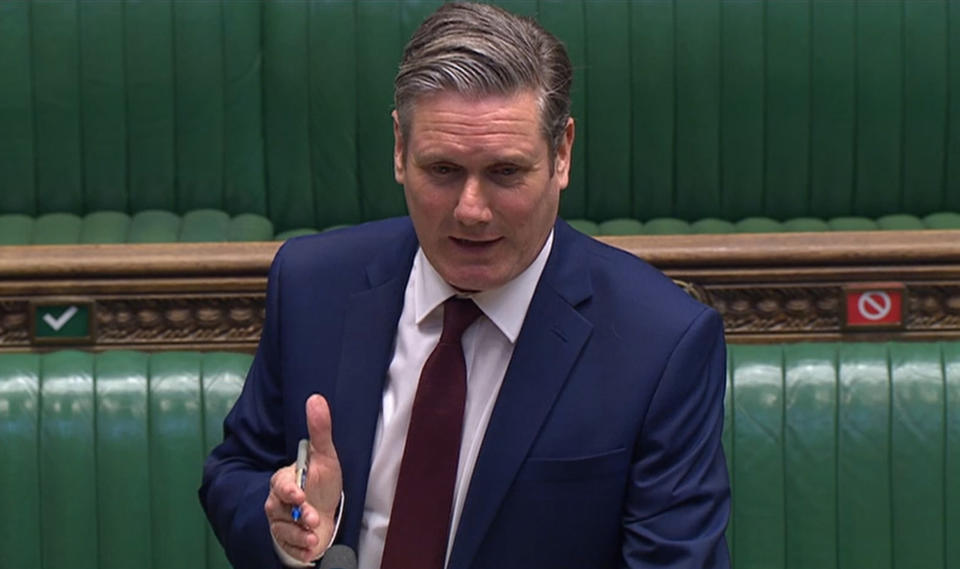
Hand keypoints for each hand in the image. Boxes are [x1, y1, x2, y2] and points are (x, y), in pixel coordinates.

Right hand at [265, 394, 343, 562]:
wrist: (329, 515)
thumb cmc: (324, 485)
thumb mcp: (326, 457)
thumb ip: (320, 430)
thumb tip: (316, 398)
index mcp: (285, 480)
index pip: (279, 483)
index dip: (288, 489)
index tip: (299, 494)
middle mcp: (278, 502)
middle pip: (277, 509)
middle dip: (295, 515)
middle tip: (312, 518)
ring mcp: (281, 522)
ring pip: (282, 530)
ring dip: (298, 535)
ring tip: (313, 535)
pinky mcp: (287, 541)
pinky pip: (287, 547)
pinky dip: (299, 549)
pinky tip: (311, 548)